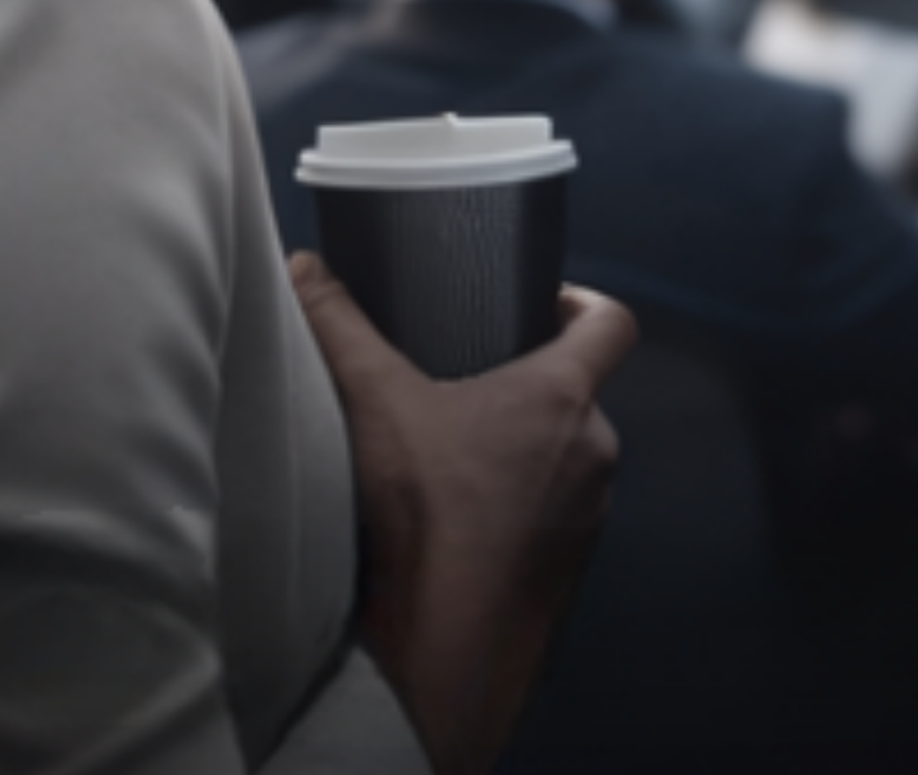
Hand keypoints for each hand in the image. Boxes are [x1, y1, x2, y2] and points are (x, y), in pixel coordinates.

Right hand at [289, 256, 637, 774]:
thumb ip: (339, 327)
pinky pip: (553, 519)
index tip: (544, 302)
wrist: (447, 650)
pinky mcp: (570, 570)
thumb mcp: (375, 404)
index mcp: (564, 397)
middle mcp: (594, 452)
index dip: (584, 303)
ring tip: (456, 456)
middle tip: (469, 382)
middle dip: (528, 385)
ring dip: (522, 453)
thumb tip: (304, 268)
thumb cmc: (426, 516)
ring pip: (565, 461)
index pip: (612, 323)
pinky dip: (517, 511)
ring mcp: (590, 516)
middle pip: (578, 394)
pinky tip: (462, 523)